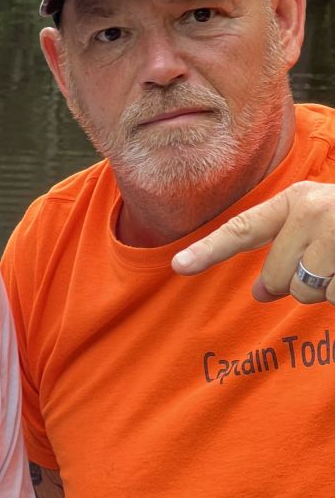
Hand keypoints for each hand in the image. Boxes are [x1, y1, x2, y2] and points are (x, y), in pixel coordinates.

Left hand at [172, 181, 334, 303]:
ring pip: (304, 293)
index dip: (209, 249)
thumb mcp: (317, 224)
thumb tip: (259, 293)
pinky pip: (334, 298)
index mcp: (296, 200)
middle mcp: (311, 212)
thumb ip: (283, 252)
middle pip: (275, 277)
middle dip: (297, 282)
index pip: (243, 229)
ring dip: (325, 290)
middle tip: (328, 260)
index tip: (178, 265)